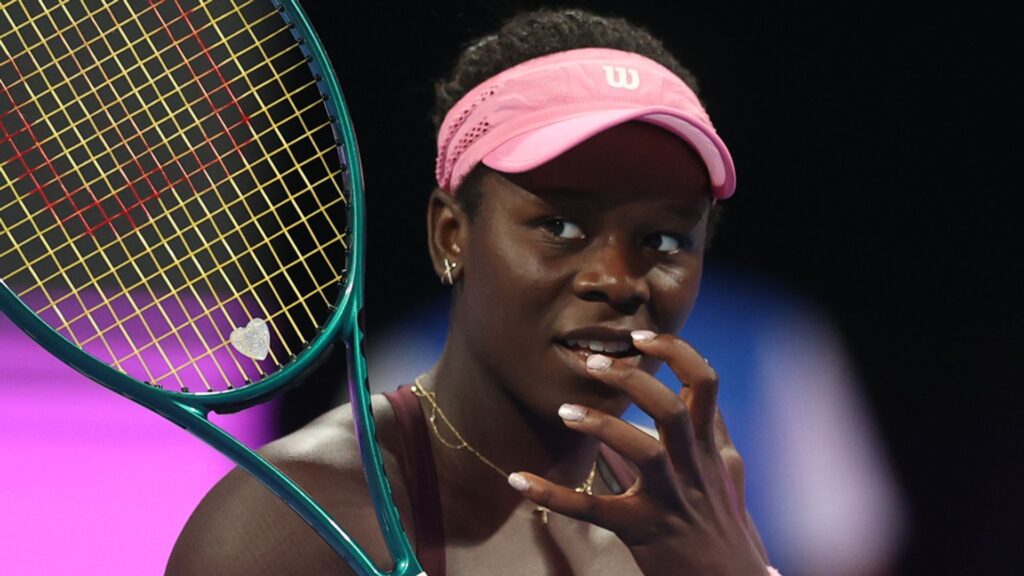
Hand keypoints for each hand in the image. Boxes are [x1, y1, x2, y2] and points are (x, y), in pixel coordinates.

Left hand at [509, 331, 768, 573]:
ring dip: (603, 425)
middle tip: (594, 364)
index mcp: (710, 449)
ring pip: (644, 451)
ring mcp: (670, 500)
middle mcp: (694, 468)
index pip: (705, 384)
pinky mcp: (643, 532)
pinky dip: (553, 495)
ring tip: (565, 412)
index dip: (675, 352)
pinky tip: (519, 480)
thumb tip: (700, 400)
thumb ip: (715, 436)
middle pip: (671, 409)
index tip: (640, 337)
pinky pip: (593, 509)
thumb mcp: (729, 476)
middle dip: (632, 379)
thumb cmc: (725, 528)